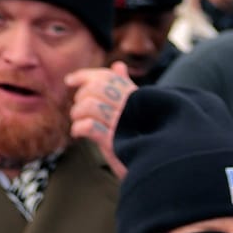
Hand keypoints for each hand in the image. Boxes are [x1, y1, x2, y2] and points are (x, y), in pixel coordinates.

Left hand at [66, 62, 136, 177]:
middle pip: (96, 89)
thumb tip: (118, 66)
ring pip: (89, 106)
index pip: (107, 77)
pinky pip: (89, 126)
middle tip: (80, 110)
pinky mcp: (114, 142)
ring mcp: (123, 124)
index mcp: (136, 97)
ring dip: (78, 114)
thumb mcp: (137, 109)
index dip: (85, 76)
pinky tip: (80, 134)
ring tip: (79, 122)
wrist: (161, 167)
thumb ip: (126, 87)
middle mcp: (131, 108)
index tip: (70, 80)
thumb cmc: (147, 138)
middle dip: (81, 97)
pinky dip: (79, 128)